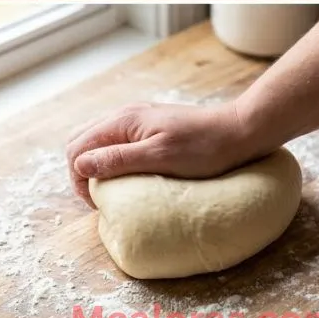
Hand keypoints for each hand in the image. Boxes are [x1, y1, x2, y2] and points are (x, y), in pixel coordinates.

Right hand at [66, 102, 260, 206]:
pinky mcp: (148, 124)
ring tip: (109, 187)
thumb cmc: (204, 147)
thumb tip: (80, 165)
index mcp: (122, 121)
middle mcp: (123, 114)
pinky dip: (109, 157)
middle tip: (98, 197)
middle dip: (81, 169)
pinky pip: (114, 139)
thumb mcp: (160, 157)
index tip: (96, 203)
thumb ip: (118, 159)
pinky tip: (125, 172)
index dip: (78, 177)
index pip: (77, 147)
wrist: (240, 130)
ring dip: (94, 163)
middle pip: (81, 140)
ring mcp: (135, 118)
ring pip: (96, 139)